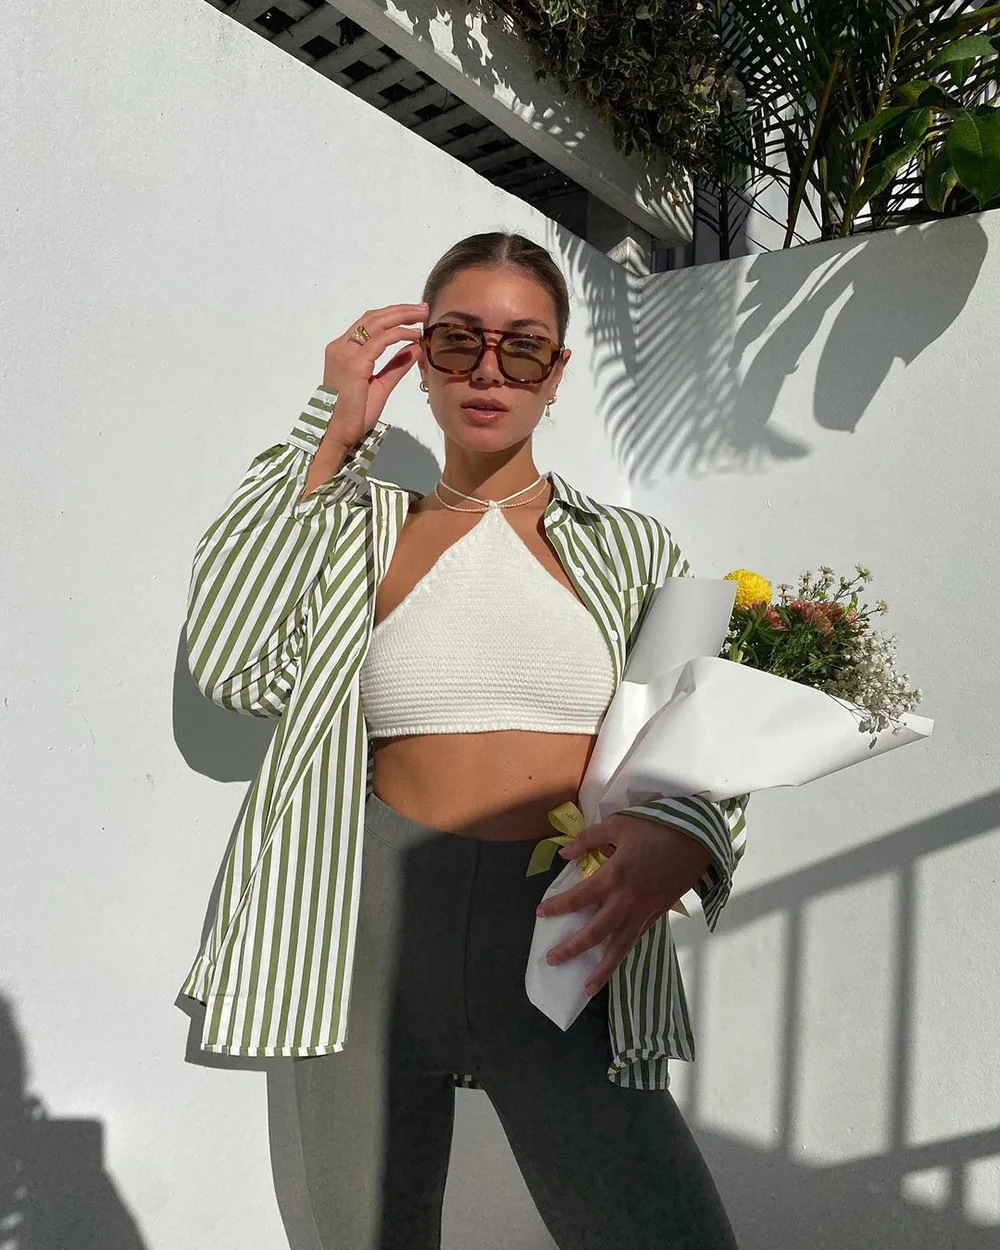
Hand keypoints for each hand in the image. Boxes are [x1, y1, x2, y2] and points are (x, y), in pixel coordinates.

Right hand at [320, 302, 428, 446]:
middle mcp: (341, 347)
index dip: (392, 315)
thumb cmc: (355, 414)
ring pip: (376, 323)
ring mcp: (345, 353)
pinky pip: (381, 340)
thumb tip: (414, 348)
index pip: (368, 323)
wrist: (338, 432)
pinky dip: (399, 334)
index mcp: (342, 350)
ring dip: (402, 316)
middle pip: (373, 317)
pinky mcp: (355, 363)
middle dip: (400, 310)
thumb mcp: (380, 385)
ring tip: (422, 316)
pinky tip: (414, 335)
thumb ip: (396, 366)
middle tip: (422, 309)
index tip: (413, 315)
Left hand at [534, 813, 712, 995]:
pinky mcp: (658, 915)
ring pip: (619, 947)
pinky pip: (637, 939)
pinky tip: (614, 962)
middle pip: (595, 932)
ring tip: (586, 988)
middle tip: (551, 961)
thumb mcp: (618, 824)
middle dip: (572, 949)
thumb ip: (588, 839)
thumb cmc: (657, 828)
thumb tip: (563, 853)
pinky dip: (624, 953)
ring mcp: (644, 911)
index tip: (540, 913)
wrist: (697, 840)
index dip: (557, 907)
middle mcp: (626, 900)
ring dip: (602, 969)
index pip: (578, 897)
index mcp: (614, 876)